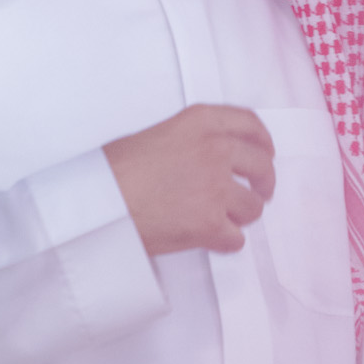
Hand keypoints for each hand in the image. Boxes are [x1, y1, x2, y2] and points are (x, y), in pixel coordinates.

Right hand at [104, 104, 274, 256]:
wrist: (97, 201)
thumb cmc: (114, 170)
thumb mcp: (157, 135)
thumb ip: (191, 140)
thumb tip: (207, 159)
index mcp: (200, 122)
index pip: (249, 124)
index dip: (263, 142)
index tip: (266, 152)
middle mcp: (215, 150)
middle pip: (262, 166)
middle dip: (263, 183)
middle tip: (257, 193)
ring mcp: (216, 188)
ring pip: (253, 207)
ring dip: (241, 216)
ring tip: (223, 219)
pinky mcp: (210, 223)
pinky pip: (236, 238)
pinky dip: (224, 242)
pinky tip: (209, 239)